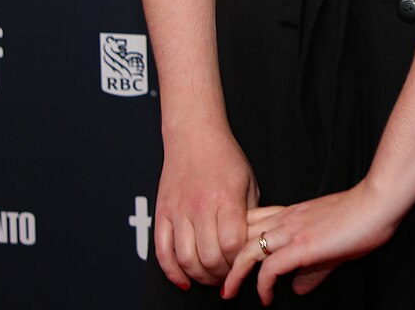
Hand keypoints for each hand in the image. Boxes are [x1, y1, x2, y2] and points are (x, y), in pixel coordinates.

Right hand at [153, 124, 259, 289]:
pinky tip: (183, 279)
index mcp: (225, 199)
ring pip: (185, 258)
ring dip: (199, 276)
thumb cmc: (225, 157)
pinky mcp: (162, 212)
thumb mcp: (249, 183)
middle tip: (228, 275)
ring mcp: (178, 210)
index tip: (243, 263)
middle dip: (221, 274)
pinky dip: (172, 271)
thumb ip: (251, 215)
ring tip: (209, 277)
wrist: (194, 134)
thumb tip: (253, 244)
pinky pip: (162, 250)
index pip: (232, 245)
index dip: (239, 261)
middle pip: (209, 257)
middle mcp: (200, 206)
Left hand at [222, 180, 401, 302]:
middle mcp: (286, 219)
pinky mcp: (302, 245)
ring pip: (247, 249)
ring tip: (228, 293)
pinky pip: (269, 267)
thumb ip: (312, 268)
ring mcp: (292, 231)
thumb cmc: (361, 219)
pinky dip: (261, 285)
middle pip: (240, 233)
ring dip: (234, 274)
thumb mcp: (331, 247)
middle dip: (224, 258)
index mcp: (291, 214)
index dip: (236, 241)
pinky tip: (265, 298)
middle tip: (218, 280)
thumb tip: (297, 288)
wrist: (378, 204)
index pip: (251, 222)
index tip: (230, 263)